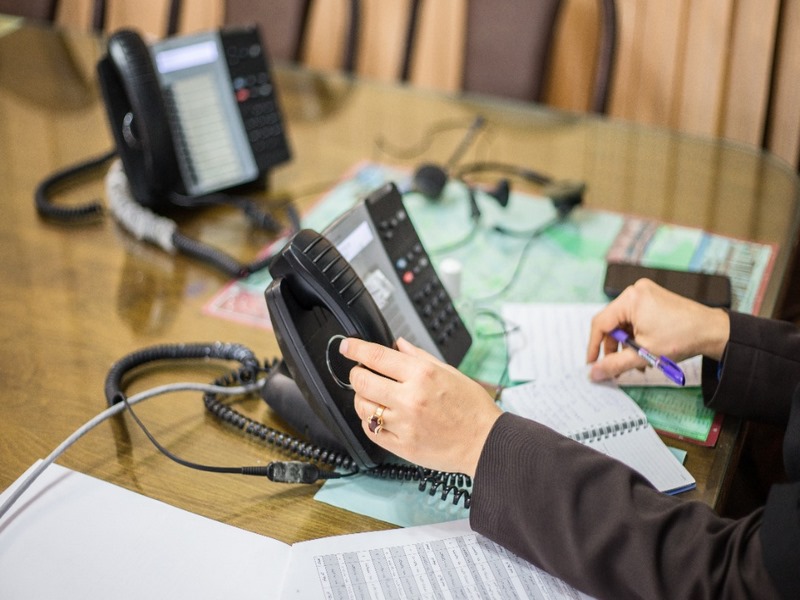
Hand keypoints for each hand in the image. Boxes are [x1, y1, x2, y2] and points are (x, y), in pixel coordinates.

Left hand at [339, 337, 501, 476]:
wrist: (484, 442)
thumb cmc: (472, 408)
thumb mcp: (449, 372)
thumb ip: (419, 356)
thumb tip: (398, 345)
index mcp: (422, 375)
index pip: (377, 357)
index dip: (356, 349)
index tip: (347, 346)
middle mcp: (410, 398)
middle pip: (362, 381)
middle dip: (356, 374)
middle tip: (360, 372)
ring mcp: (404, 424)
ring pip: (362, 407)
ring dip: (361, 398)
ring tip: (372, 396)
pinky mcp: (401, 445)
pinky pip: (370, 430)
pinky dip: (369, 421)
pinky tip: (380, 416)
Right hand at [587, 278, 729, 380]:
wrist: (713, 331)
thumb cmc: (682, 337)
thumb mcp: (644, 354)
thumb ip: (615, 364)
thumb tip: (594, 373)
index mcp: (630, 299)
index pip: (600, 323)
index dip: (594, 346)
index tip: (592, 363)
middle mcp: (635, 291)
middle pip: (612, 323)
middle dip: (614, 348)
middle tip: (615, 367)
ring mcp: (645, 294)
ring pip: (624, 323)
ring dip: (627, 345)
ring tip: (635, 363)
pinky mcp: (653, 299)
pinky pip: (635, 319)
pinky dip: (636, 336)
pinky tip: (643, 352)